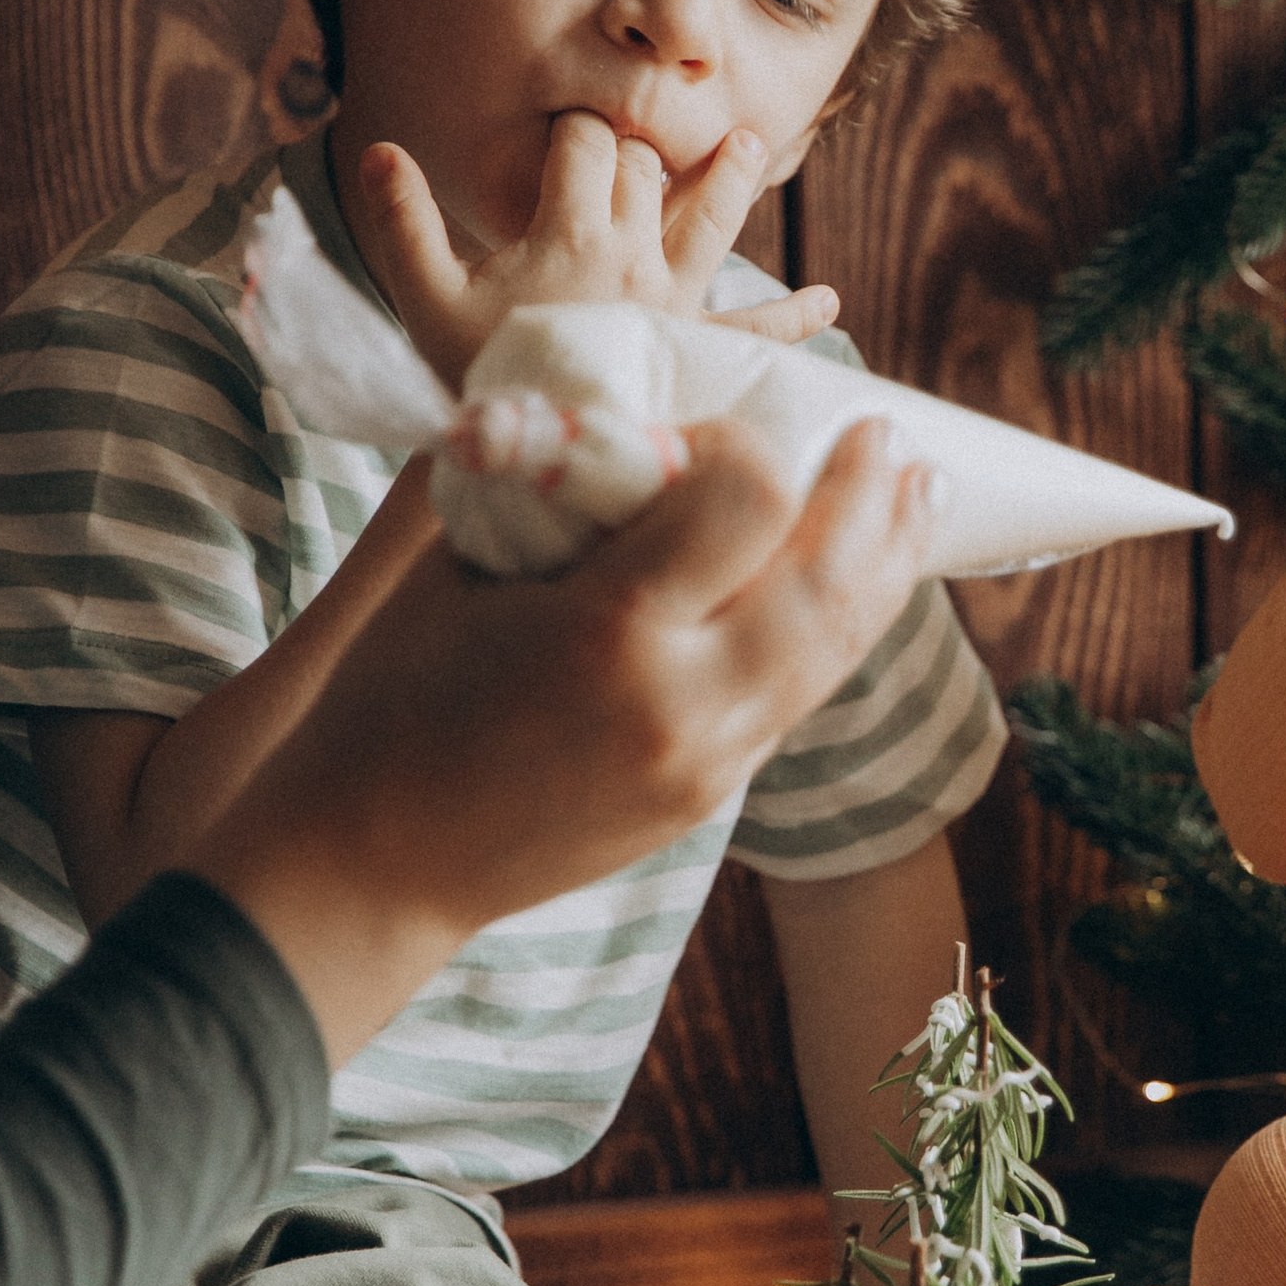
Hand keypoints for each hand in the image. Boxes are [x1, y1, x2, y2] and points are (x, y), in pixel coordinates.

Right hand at [191, 416, 939, 1064]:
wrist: (368, 867)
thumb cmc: (389, 701)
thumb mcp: (455, 570)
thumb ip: (556, 493)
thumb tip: (633, 417)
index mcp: (608, 629)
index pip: (749, 500)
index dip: (745, 447)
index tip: (710, 434)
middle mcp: (680, 702)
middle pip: (824, 579)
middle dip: (868, 498)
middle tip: (886, 433)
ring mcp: (707, 763)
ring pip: (835, 649)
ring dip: (886, 564)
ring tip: (917, 494)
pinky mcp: (711, 796)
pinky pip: (802, 697)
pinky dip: (841, 629)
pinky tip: (859, 584)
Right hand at [356, 111, 838, 391]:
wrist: (536, 455)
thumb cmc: (481, 375)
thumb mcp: (427, 299)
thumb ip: (404, 223)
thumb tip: (378, 149)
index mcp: (573, 231)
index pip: (584, 141)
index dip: (571, 127)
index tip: (558, 136)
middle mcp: (635, 254)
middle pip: (648, 169)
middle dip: (637, 147)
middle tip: (627, 144)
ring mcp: (677, 300)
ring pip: (714, 219)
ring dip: (731, 179)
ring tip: (751, 144)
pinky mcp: (700, 350)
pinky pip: (756, 331)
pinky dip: (793, 318)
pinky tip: (828, 304)